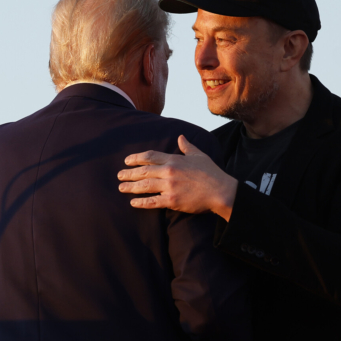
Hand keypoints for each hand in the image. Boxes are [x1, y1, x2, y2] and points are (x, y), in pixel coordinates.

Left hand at [117, 135, 237, 220]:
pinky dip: (142, 203)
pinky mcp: (172, 200)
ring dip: (131, 187)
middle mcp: (169, 172)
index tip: (127, 161)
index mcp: (174, 160)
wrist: (221, 191)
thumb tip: (180, 137)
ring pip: (145, 186)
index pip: (150, 157)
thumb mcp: (199, 155)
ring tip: (121, 188)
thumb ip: (187, 146)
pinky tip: (133, 203)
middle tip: (119, 175)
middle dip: (129, 173)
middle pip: (144, 171)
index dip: (136, 158)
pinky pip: (153, 201)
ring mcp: (170, 186)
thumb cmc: (211, 173)